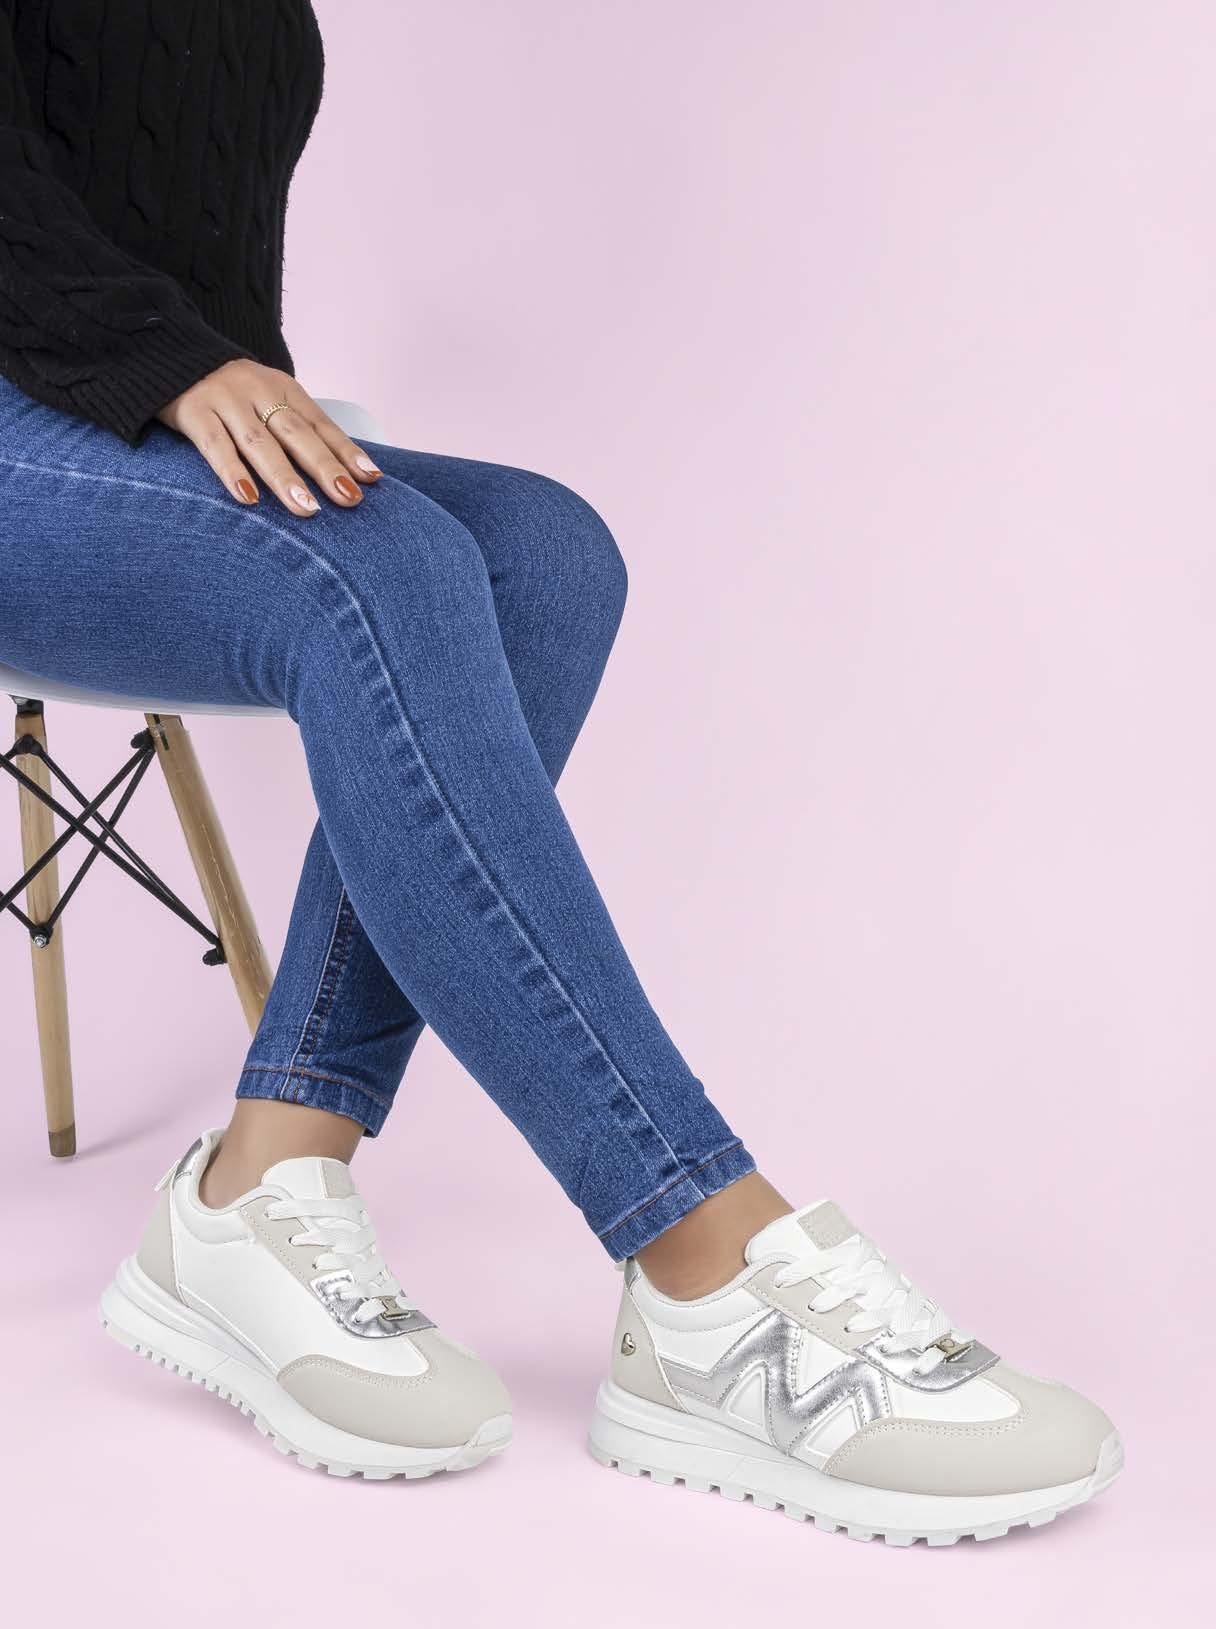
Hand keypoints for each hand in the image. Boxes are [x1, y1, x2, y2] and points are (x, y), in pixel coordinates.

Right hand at [156, 359, 382, 515]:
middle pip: (297, 434)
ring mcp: (226, 402)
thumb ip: (295, 426)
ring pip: (260, 444)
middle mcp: (259, 392)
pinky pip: (216, 446)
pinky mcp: (194, 413)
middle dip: (325, 467)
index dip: (346, 451)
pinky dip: (233, 472)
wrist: (168, 352)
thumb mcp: (267, 396)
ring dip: (285, 478)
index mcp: (283, 389)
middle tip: (348, 497)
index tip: (371, 478)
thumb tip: (338, 470)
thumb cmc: (229, 390)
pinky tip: (249, 498)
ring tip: (307, 508)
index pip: (320, 424)